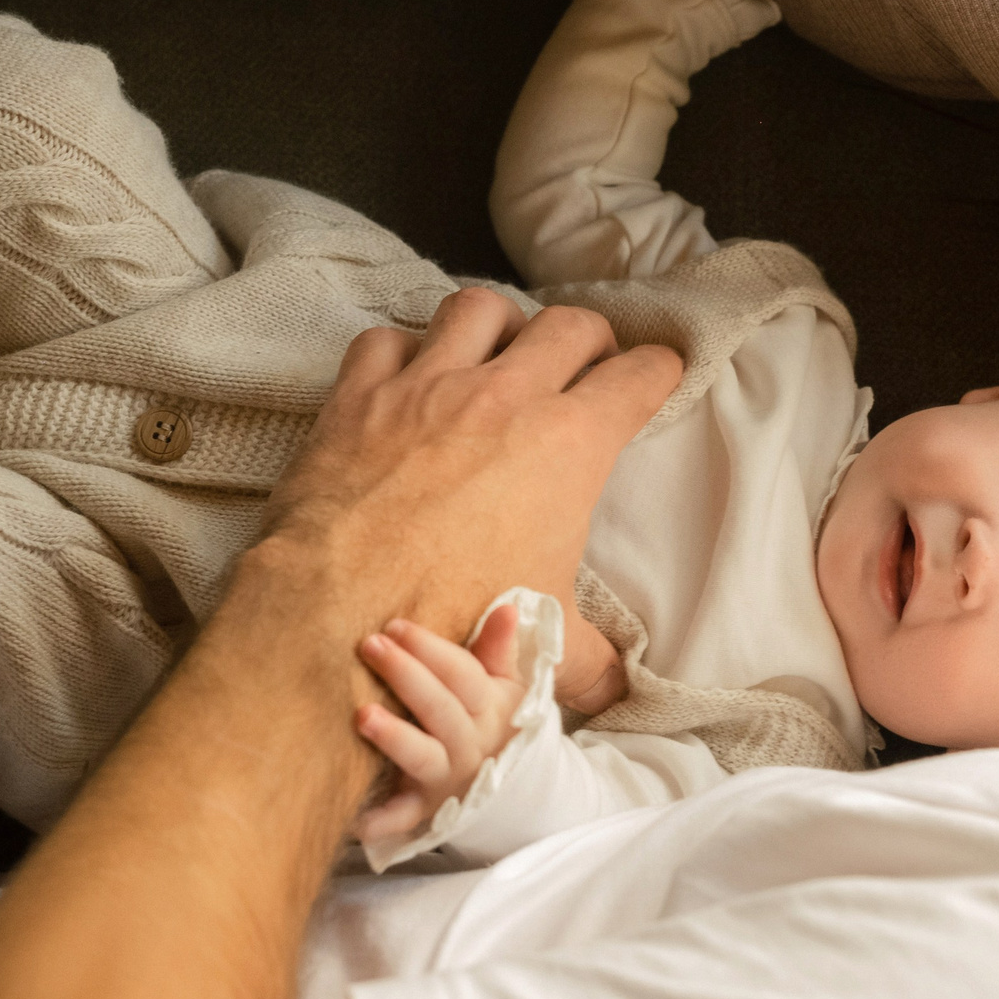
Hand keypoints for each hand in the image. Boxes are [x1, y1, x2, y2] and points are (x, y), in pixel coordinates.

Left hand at [252, 288, 681, 649]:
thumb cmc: (453, 629)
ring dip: (500, 325)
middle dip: (590, 339)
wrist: (339, 619)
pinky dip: (402, 350)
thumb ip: (591, 663)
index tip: (659, 374)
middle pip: (568, 327)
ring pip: (478, 310)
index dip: (658, 372)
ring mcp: (426, 388)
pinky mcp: (359, 397)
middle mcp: (503, 398)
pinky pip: (386, 341)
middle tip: (589, 362)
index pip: (636, 379)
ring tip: (500, 349)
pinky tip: (407, 373)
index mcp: (568, 445)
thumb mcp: (544, 652)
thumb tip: (614, 689)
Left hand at [353, 606, 528, 841]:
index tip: (396, 625)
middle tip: (371, 645)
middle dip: (406, 675)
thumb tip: (506, 607)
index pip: (462, 674)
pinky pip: (403, 818)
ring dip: (395, 738)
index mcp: (490, 709)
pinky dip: (381, 821)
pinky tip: (355, 819)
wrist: (513, 793)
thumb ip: (499, 649)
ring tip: (362, 715)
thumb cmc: (495, 723)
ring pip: (423, 757)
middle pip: (439, 708)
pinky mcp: (425, 812)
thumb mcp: (506, 686)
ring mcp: (447, 780)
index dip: (430, 649)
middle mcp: (470, 745)